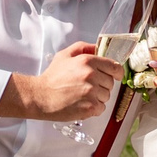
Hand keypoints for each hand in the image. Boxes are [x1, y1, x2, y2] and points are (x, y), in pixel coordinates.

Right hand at [0, 42, 121, 121]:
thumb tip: (98, 47)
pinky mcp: (90, 107)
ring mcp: (91, 92)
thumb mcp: (65, 55)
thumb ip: (83, 47)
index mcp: (88, 61)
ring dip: (98, 97)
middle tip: (87, 87)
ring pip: (107, 96)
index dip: (116, 73)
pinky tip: (82, 105)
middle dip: (102, 86)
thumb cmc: (52, 77)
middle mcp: (92, 75)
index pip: (115, 67)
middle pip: (111, 83)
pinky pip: (102, 108)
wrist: (40, 96)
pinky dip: (94, 109)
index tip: (114, 76)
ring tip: (82, 96)